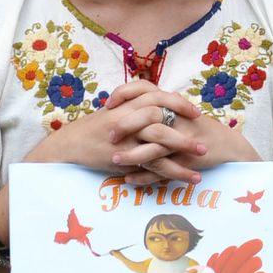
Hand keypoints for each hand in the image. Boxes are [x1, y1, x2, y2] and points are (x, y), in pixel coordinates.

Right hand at [24, 79, 202, 182]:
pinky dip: (174, 171)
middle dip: (185, 122)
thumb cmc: (92, 130)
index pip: (156, 95)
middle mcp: (126, 117)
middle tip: (203, 132)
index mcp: (126, 104)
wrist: (70, 145)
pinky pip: (153, 164)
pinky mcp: (124, 158)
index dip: (177, 101)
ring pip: (160, 138)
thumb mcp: (113, 114)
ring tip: (202, 154)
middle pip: (161, 113)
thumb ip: (134, 109)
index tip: (193, 110)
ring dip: (184, 146)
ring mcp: (125, 137)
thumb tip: (159, 110)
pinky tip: (190, 177)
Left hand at [104, 81, 258, 184]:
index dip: (124, 94)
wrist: (227, 145)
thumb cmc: (199, 128)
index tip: (108, 104)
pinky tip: (129, 178)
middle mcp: (176, 119)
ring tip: (114, 160)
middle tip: (111, 136)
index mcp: (171, 105)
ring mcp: (181, 141)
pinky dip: (144, 175)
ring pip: (153, 146)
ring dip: (131, 154)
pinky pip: (162, 170)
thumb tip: (136, 97)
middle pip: (147, 116)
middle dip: (125, 125)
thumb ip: (159, 105)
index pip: (144, 90)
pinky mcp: (185, 161)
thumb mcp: (179, 112)